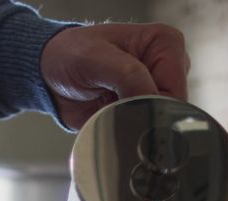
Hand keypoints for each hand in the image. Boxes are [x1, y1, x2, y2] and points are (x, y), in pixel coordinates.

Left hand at [40, 23, 189, 129]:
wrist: (51, 75)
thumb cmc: (70, 55)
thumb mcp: (95, 58)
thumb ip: (128, 76)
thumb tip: (153, 104)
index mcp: (165, 43)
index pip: (176, 89)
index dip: (154, 104)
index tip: (126, 103)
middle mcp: (168, 66)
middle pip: (173, 108)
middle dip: (145, 114)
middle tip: (114, 105)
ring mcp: (158, 89)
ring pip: (161, 122)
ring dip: (135, 122)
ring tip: (110, 106)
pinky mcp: (145, 108)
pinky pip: (147, 130)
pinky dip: (129, 129)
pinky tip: (112, 116)